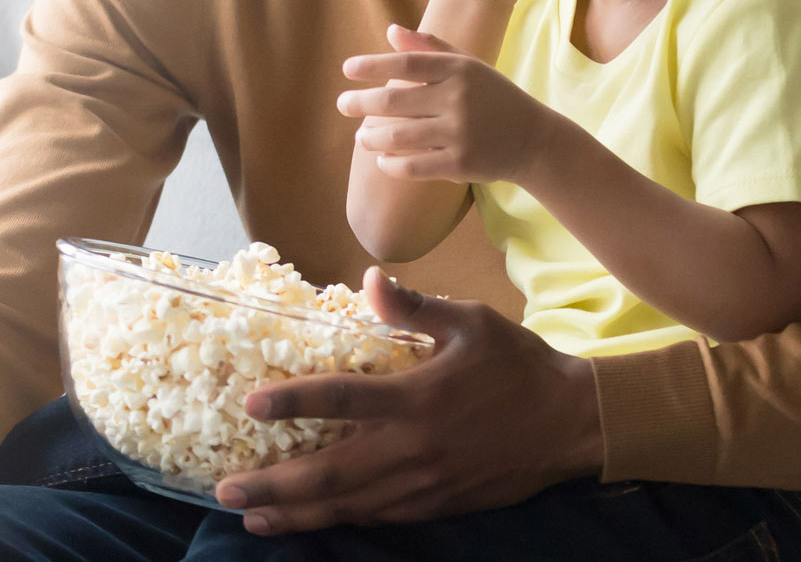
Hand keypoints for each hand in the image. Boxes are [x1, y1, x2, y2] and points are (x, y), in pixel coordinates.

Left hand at [214, 268, 601, 534]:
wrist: (573, 424)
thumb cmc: (519, 365)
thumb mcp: (471, 322)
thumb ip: (414, 306)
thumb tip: (370, 278)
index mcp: (417, 397)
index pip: (341, 400)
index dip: (292, 403)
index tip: (248, 405)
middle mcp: (413, 448)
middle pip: (330, 473)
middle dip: (274, 486)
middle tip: (227, 491)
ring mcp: (423, 484)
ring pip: (349, 505)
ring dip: (297, 514)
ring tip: (252, 517)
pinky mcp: (437, 505)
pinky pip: (379, 516)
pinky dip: (341, 520)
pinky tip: (313, 521)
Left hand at [339, 26, 575, 183]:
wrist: (533, 139)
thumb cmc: (494, 98)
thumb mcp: (468, 67)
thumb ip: (430, 48)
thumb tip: (391, 30)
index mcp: (458, 70)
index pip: (406, 64)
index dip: (373, 66)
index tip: (347, 69)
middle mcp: (458, 99)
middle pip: (395, 101)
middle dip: (361, 103)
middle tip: (342, 105)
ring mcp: (460, 132)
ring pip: (399, 137)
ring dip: (372, 138)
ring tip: (360, 137)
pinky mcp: (461, 163)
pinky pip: (414, 167)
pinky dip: (392, 165)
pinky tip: (382, 161)